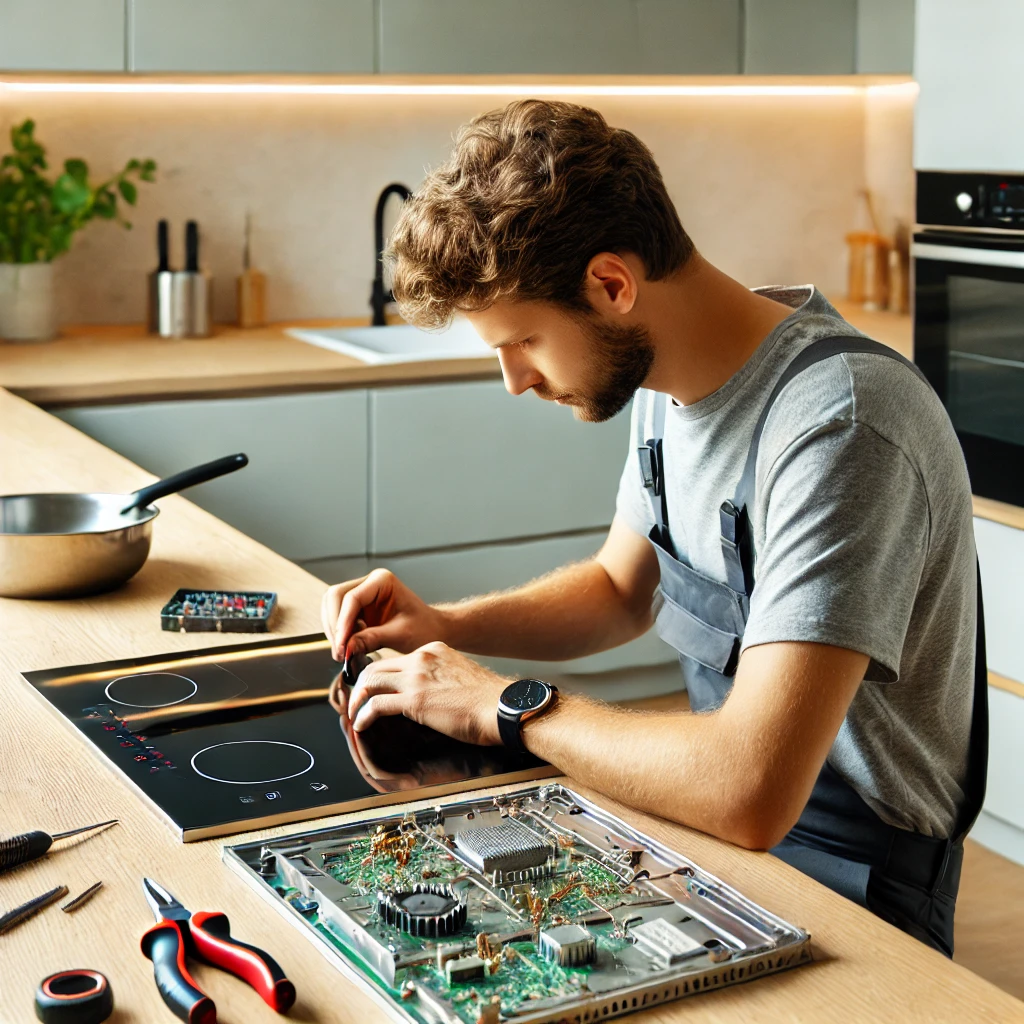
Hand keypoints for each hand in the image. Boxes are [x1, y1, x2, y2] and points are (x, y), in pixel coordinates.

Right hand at [321, 569, 446, 661]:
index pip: (352, 598)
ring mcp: (361, 595)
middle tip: (340, 652)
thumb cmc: (424, 628)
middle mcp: (368, 584)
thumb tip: (347, 648)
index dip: (343, 623)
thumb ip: (373, 639)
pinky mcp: (358, 610)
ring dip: (334, 630)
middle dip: (335, 625)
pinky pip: (337, 618)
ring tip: (345, 652)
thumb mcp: (401, 635)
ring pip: (332, 608)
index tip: (342, 646)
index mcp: (382, 581)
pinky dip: (339, 634)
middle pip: (335, 598)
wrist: (433, 631)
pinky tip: (350, 647)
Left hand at [347, 641, 506, 745]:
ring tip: (354, 714)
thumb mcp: (461, 677)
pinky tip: (361, 725)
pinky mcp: (414, 699)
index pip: (396, 659)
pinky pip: (376, 704)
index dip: (380, 676)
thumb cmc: (488, 700)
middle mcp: (422, 657)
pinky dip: (363, 715)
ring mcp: (416, 676)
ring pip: (370, 681)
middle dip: (361, 685)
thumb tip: (428, 694)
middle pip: (376, 666)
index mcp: (434, 649)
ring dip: (357, 700)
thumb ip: (440, 678)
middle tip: (356, 702)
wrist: (502, 708)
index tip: (374, 689)